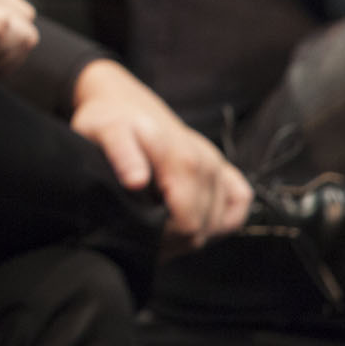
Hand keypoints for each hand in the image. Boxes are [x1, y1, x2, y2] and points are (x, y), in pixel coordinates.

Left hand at [70, 58, 251, 248]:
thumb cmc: (111, 121)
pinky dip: (219, 219)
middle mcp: (207, 164)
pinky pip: (238, 204)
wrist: (125, 104)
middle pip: (201, 229)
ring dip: (191, 234)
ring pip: (217, 223)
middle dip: (172, 242)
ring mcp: (218, 167)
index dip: (162, 240)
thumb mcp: (106, 132)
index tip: (140, 238)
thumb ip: (121, 155)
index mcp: (183, 160)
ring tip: (159, 229)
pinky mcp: (224, 169)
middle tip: (143, 238)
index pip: (187, 224)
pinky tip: (190, 217)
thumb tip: (137, 181)